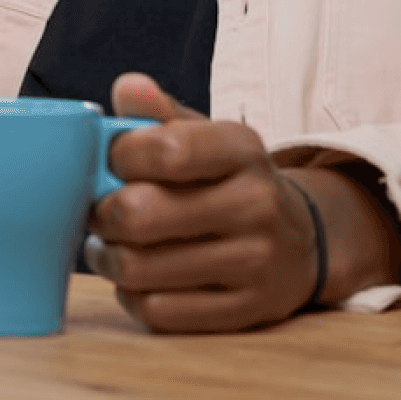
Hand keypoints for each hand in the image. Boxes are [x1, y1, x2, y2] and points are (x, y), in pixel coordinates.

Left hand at [88, 72, 320, 331]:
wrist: (299, 240)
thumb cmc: (223, 179)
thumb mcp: (202, 135)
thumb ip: (157, 111)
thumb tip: (128, 87)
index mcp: (242, 149)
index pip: (165, 149)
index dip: (117, 157)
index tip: (111, 164)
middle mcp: (257, 205)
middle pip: (139, 214)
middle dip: (102, 213)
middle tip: (101, 211)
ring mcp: (257, 263)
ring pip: (139, 268)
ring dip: (108, 258)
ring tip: (110, 246)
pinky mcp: (247, 311)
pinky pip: (157, 312)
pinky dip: (133, 296)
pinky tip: (139, 279)